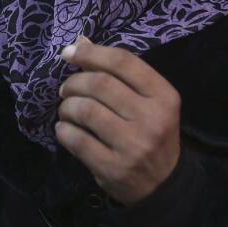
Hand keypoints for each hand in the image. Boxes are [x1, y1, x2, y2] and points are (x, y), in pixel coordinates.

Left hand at [55, 37, 181, 205]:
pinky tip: (65, 130)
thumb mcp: (147, 100)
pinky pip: (77, 140)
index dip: (91, 53)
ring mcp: (133, 145)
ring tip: (66, 110)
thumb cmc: (152, 132)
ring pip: (86, 111)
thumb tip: (80, 42)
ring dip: (67, 107)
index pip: (123, 62)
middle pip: (100, 84)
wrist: (163, 185)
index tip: (69, 54)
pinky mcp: (113, 168)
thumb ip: (117, 73)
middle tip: (66, 88)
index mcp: (163, 95)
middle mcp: (151, 118)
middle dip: (74, 82)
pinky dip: (63, 131)